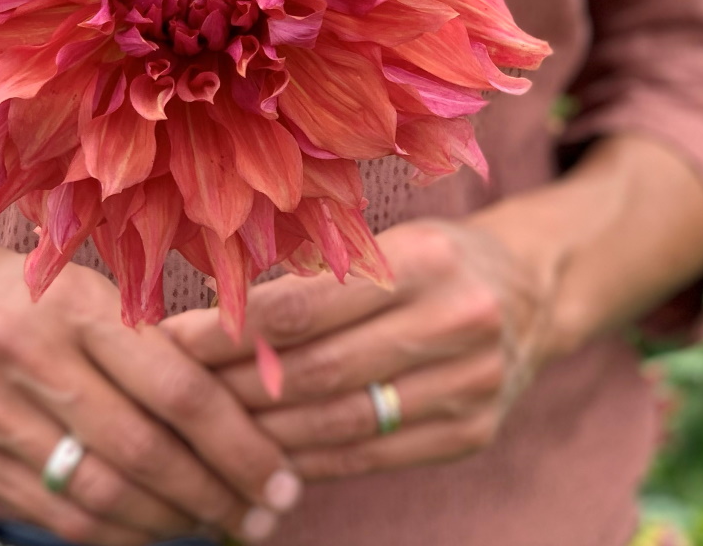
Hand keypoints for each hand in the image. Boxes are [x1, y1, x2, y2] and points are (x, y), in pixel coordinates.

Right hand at [0, 217, 301, 544]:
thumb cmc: (2, 287)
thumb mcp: (71, 281)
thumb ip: (139, 332)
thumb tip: (237, 383)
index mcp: (71, 302)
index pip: (175, 384)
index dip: (237, 440)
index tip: (281, 474)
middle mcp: (30, 357)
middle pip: (144, 450)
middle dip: (217, 492)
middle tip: (264, 513)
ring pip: (102, 495)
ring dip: (172, 521)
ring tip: (218, 523)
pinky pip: (57, 517)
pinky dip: (117, 536)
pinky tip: (154, 532)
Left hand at [162, 219, 558, 480]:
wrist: (529, 292)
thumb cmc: (432, 256)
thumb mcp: (383, 241)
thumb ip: (312, 276)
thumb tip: (217, 316)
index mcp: (425, 259)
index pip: (303, 305)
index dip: (231, 329)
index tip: (173, 339)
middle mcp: (455, 322)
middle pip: (318, 370)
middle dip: (236, 386)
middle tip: (177, 390)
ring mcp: (470, 386)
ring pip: (341, 422)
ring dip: (265, 433)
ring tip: (208, 428)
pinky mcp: (473, 434)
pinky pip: (373, 457)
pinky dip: (312, 461)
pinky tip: (266, 456)